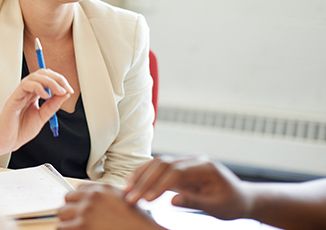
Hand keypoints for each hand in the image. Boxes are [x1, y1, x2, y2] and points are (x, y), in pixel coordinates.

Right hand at [0, 68, 72, 157]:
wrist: (5, 143)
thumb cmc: (19, 130)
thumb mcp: (42, 116)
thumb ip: (52, 105)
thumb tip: (65, 93)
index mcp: (32, 94)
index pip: (47, 78)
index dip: (60, 81)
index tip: (69, 90)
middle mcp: (26, 91)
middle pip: (42, 74)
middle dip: (57, 78)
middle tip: (66, 89)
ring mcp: (19, 93)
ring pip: (34, 76)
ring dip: (50, 82)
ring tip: (59, 91)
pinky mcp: (12, 98)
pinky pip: (25, 85)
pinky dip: (38, 87)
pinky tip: (46, 96)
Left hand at [57, 183, 162, 229]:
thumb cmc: (136, 222)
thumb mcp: (122, 200)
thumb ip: (106, 196)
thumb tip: (91, 200)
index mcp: (103, 189)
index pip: (79, 188)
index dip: (79, 200)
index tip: (79, 207)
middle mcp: (93, 196)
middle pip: (68, 197)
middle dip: (71, 209)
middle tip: (75, 219)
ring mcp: (86, 210)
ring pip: (62, 212)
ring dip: (67, 220)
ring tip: (74, 227)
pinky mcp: (81, 225)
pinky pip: (62, 227)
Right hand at [125, 155, 250, 219]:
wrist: (241, 197)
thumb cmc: (231, 203)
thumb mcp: (217, 207)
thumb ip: (195, 201)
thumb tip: (172, 200)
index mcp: (204, 167)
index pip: (176, 172)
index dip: (159, 184)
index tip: (146, 199)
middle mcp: (193, 160)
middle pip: (163, 164)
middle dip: (145, 180)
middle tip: (131, 197)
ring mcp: (186, 162)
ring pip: (158, 163)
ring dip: (141, 175)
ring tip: (127, 189)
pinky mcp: (180, 168)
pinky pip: (159, 167)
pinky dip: (145, 173)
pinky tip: (133, 182)